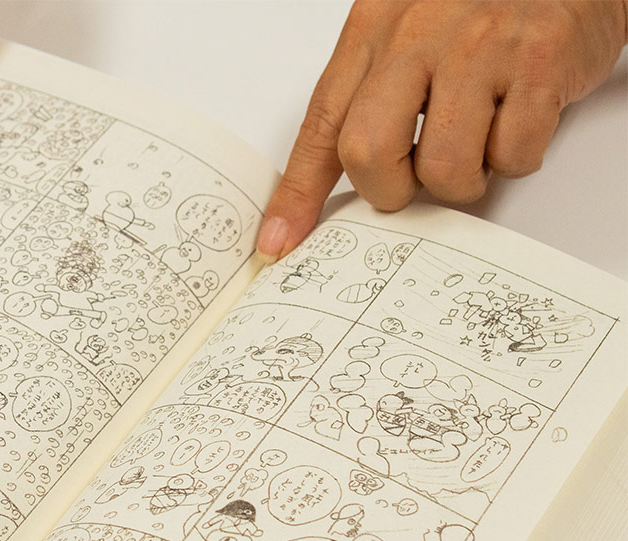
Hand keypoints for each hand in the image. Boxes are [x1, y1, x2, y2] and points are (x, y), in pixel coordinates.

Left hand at [256, 0, 627, 261]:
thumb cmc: (481, 3)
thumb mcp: (405, 30)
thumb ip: (367, 94)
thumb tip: (338, 177)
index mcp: (373, 28)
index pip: (319, 125)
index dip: (298, 194)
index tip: (279, 241)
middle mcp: (418, 33)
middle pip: (368, 152)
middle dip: (390, 189)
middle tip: (414, 178)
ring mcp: (479, 48)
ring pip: (444, 167)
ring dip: (462, 179)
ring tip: (477, 143)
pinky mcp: (538, 63)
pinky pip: (513, 154)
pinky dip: (515, 156)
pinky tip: (517, 117)